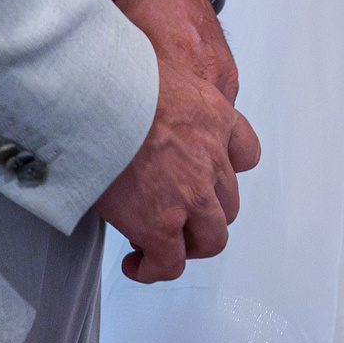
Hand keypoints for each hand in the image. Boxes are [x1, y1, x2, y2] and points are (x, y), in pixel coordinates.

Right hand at [92, 0, 262, 282]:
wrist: (97, 94)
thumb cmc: (114, 74)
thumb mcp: (158, 73)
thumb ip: (162, 95)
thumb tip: (133, 96)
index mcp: (217, 118)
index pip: (246, 152)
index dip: (227, 170)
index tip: (206, 178)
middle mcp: (213, 160)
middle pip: (228, 203)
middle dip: (204, 215)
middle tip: (174, 217)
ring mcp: (191, 195)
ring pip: (210, 239)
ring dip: (187, 246)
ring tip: (161, 247)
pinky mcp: (161, 224)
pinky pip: (169, 263)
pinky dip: (155, 269)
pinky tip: (137, 265)